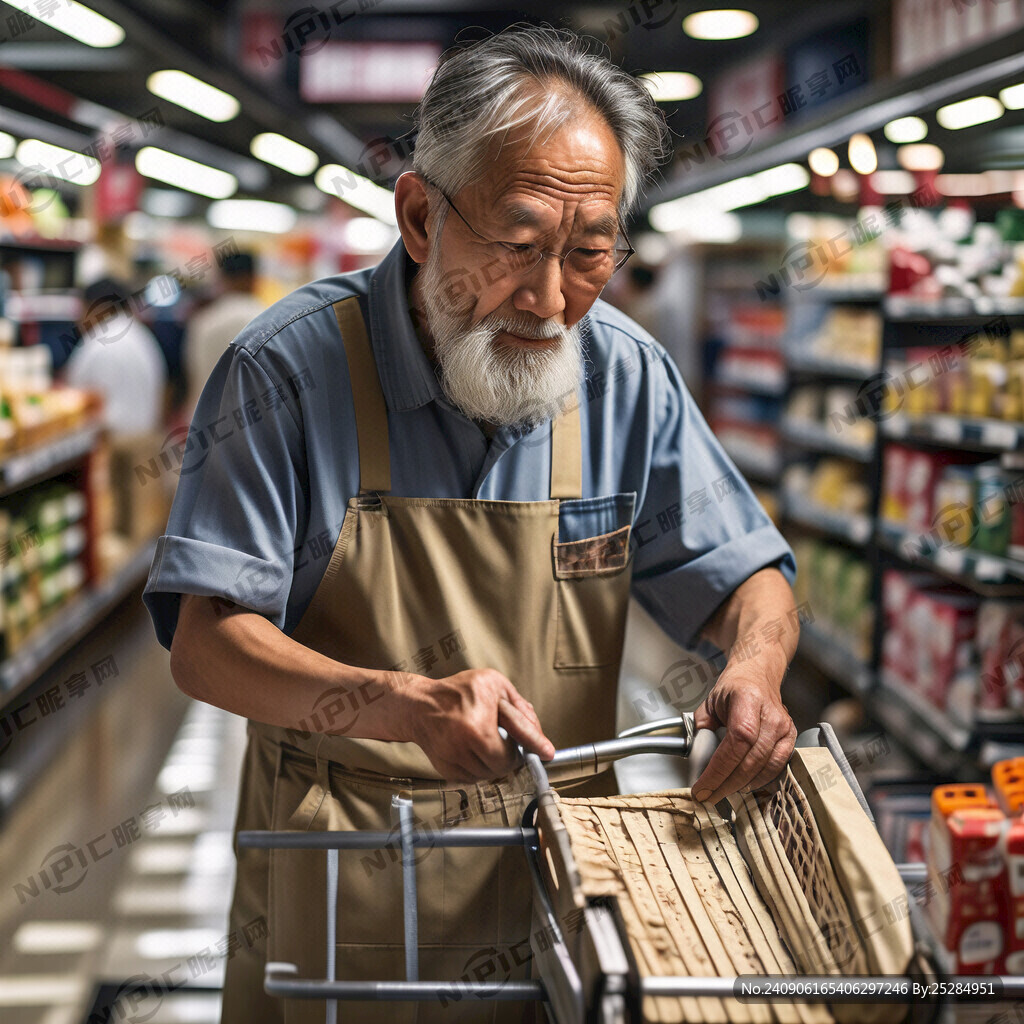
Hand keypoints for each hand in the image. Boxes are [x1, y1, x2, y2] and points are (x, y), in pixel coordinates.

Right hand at [395, 668, 554, 781]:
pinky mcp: (446, 770)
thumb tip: (539, 735)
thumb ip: (519, 708)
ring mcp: (453, 761)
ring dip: (495, 762)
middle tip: (506, 739)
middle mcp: (463, 747)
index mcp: (477, 726)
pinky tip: (474, 748)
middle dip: (510, 754)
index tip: (548, 753)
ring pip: (489, 775)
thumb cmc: (457, 692)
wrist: (419, 706)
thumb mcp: (493, 685)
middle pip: (503, 766)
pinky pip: (474, 778)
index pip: (513, 748)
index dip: (533, 748)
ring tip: (487, 739)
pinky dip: (480, 767)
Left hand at [690, 647, 795, 804]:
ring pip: (765, 767)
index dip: (719, 770)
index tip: (702, 786)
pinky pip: (777, 767)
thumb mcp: (709, 703)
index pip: (736, 742)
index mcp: (747, 700)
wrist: (757, 675)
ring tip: (722, 791)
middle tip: (708, 795)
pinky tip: (743, 784)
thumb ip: (702, 730)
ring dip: (741, 785)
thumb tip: (697, 760)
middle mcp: (770, 714)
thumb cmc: (733, 688)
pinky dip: (759, 780)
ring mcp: (784, 727)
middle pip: (751, 760)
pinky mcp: (791, 738)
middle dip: (726, 783)